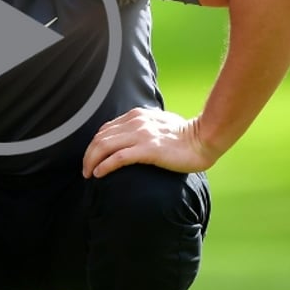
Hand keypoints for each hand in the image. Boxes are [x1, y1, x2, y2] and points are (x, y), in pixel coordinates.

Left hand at [81, 107, 217, 177]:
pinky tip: (99, 174)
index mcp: (137, 115)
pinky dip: (104, 166)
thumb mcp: (160, 124)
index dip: (94, 144)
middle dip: (88, 154)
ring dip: (91, 161)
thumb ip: (144, 127)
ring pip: (104, 146)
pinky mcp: (148, 150)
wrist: (205, 138)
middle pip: (100, 137)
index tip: (91, 158)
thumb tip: (133, 138)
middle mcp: (136, 122)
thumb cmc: (185, 135)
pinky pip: (118, 157)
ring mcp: (141, 135)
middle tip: (85, 169)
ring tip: (88, 174)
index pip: (105, 129)